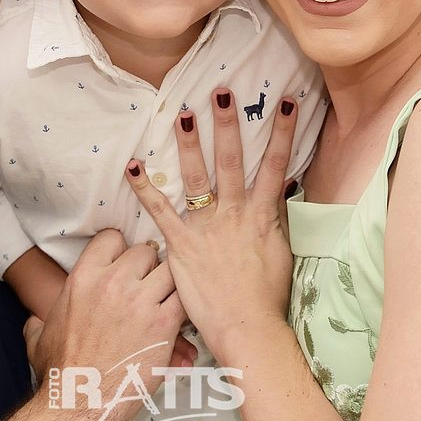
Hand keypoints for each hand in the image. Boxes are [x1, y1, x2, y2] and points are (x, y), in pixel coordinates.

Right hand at [24, 230, 186, 420]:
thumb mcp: (39, 337)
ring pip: (169, 270)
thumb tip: (34, 321)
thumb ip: (39, 320)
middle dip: (148, 267)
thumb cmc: (60, 374)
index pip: (112, 237)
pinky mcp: (162, 323)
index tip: (124, 263)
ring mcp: (139, 301)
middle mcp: (112, 283)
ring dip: (169, 285)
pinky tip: (177, 319)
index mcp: (83, 278)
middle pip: (145, 252)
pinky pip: (183, 298)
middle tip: (147, 287)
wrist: (78, 404)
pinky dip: (183, 307)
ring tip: (165, 301)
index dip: (120, 249)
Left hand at [125, 89, 296, 362]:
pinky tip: (132, 165)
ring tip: (182, 113)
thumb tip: (284, 185)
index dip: (283, 132)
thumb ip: (278, 216)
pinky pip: (160, 211)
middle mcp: (236, 214)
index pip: (276, 164)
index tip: (287, 101)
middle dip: (228, 125)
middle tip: (220, 92)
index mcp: (263, 214)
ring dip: (189, 144)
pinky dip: (145, 188)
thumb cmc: (266, 294)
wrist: (248, 327)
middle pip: (232, 161)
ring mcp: (207, 227)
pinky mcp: (181, 244)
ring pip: (197, 178)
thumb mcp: (281, 250)